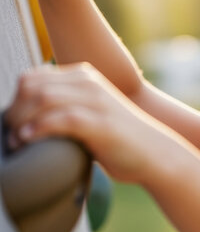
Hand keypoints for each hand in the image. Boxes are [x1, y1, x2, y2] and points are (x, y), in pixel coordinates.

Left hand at [5, 63, 170, 182]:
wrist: (154, 154)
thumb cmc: (117, 140)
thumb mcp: (90, 113)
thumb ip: (65, 107)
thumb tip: (27, 117)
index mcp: (84, 77)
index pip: (33, 77)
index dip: (15, 100)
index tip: (14, 125)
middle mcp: (89, 83)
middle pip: (32, 85)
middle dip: (14, 111)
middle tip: (11, 136)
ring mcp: (96, 101)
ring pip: (42, 98)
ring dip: (21, 121)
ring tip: (17, 142)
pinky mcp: (101, 122)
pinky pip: (61, 118)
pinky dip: (38, 129)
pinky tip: (30, 140)